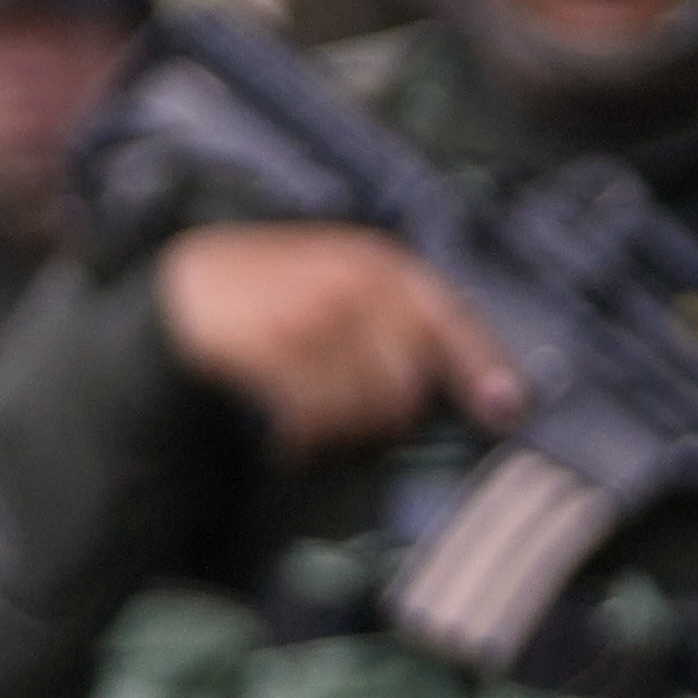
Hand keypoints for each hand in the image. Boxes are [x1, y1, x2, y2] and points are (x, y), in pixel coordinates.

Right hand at [156, 223, 524, 449]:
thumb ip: (400, 310)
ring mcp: (311, 318)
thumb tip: (473, 372)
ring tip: (320, 417)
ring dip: (347, 428)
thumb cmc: (276, 287)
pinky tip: (293, 428)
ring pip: (365, 404)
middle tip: (364, 419)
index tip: (506, 406)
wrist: (191, 289)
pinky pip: (315, 416)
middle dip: (393, 412)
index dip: (482, 366)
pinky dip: (308, 435)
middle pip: (408, 379)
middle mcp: (351, 286)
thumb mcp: (342, 272)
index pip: (447, 318)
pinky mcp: (273, 352)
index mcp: (376, 263)